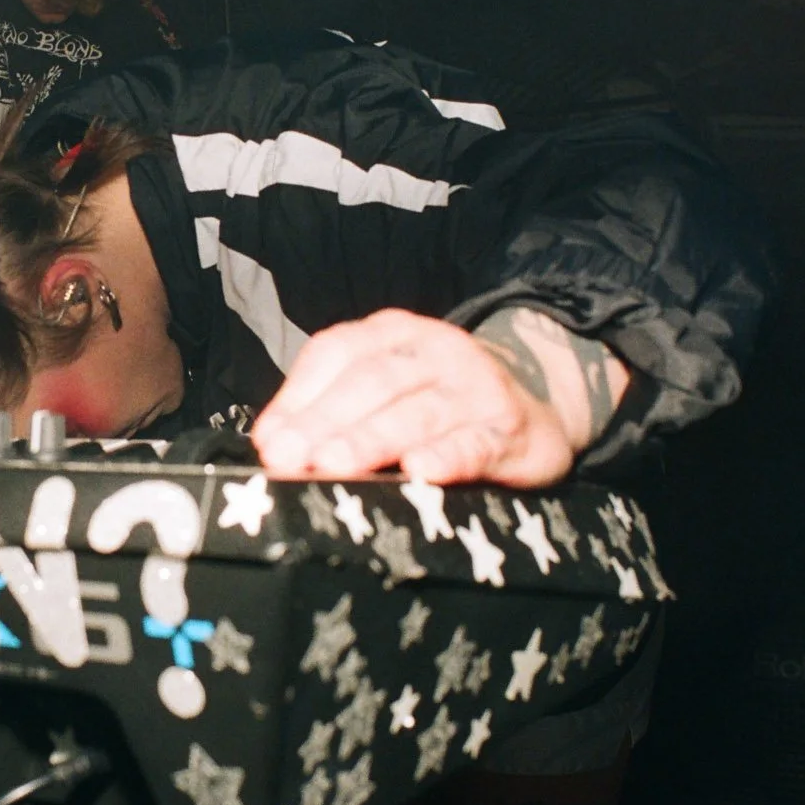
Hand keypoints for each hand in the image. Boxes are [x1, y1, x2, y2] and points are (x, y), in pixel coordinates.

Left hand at [248, 309, 579, 486]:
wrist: (534, 405)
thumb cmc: (439, 402)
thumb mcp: (385, 389)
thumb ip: (329, 408)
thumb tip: (272, 442)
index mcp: (393, 333)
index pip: (336, 353)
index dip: (299, 396)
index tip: (270, 439)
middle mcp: (434, 349)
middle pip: (372, 381)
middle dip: (325, 421)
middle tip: (292, 457)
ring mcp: (475, 386)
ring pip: (416, 411)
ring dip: (371, 439)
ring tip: (334, 463)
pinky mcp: (509, 428)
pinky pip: (474, 442)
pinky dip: (446, 457)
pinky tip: (420, 471)